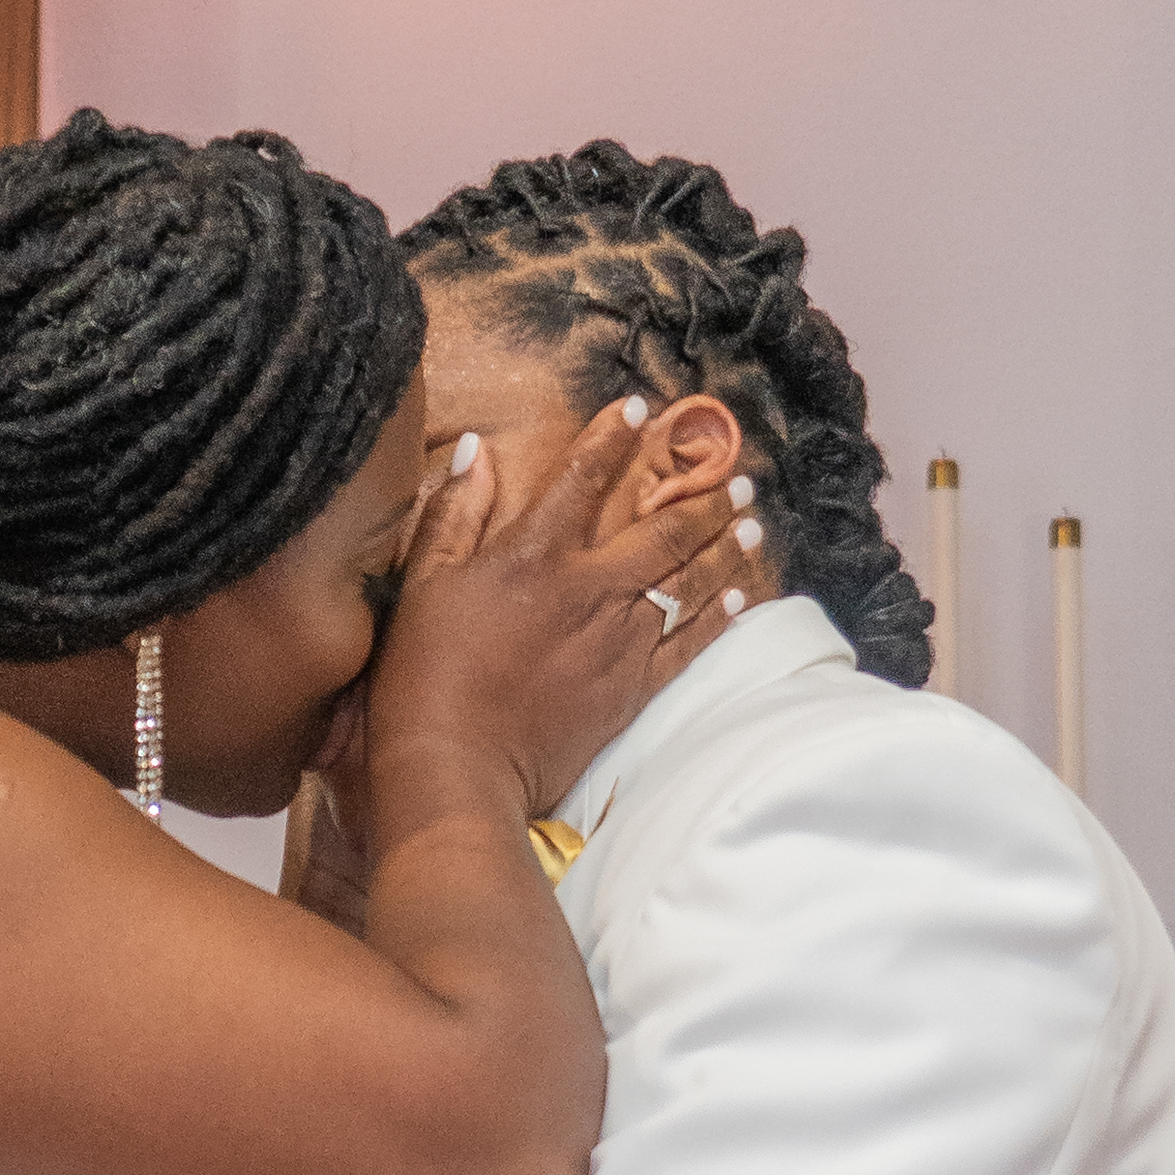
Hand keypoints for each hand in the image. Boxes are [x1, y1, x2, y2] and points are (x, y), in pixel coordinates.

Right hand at [364, 402, 755, 824]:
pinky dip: (720, 617)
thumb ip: (454, 514)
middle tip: (734, 479)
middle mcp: (592, 589)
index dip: (614, 437)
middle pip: (664, 531)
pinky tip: (741, 597)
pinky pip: (690, 645)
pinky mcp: (632, 690)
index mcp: (536, 555)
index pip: (584, 476)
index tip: (641, 407)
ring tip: (750, 525)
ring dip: (724, 549)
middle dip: (703, 499)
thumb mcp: (423, 585)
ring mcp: (620, 641)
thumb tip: (479, 451)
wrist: (457, 767)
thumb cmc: (424, 676)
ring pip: (690, 582)